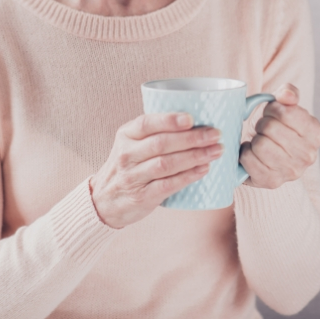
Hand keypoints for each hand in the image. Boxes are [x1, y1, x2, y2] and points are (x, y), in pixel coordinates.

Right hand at [90, 112, 222, 228]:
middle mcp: (126, 154)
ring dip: (194, 156)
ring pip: (166, 164)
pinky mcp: (141, 196)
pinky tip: (203, 169)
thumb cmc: (128, 166)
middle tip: (215, 134)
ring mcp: (132, 177)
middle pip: (161, 144)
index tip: (191, 119)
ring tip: (215, 151)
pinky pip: (168, 184)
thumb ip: (155, 132)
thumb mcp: (131, 143)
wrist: (104, 200)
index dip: (169, 120)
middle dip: (192, 138)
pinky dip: (188, 176)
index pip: (146, 123)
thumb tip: (196, 121)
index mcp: (125, 135)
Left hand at [239, 84, 319, 189]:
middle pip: (270, 128)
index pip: (286, 113)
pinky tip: (253, 152)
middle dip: (263, 124)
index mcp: (316, 134)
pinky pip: (248, 159)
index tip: (272, 113)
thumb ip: (289, 93)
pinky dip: (245, 153)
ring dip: (255, 139)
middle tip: (264, 128)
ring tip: (260, 140)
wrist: (270, 155)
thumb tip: (286, 94)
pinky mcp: (271, 181)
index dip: (272, 109)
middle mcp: (308, 155)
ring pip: (260, 144)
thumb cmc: (279, 126)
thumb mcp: (286, 105)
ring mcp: (291, 171)